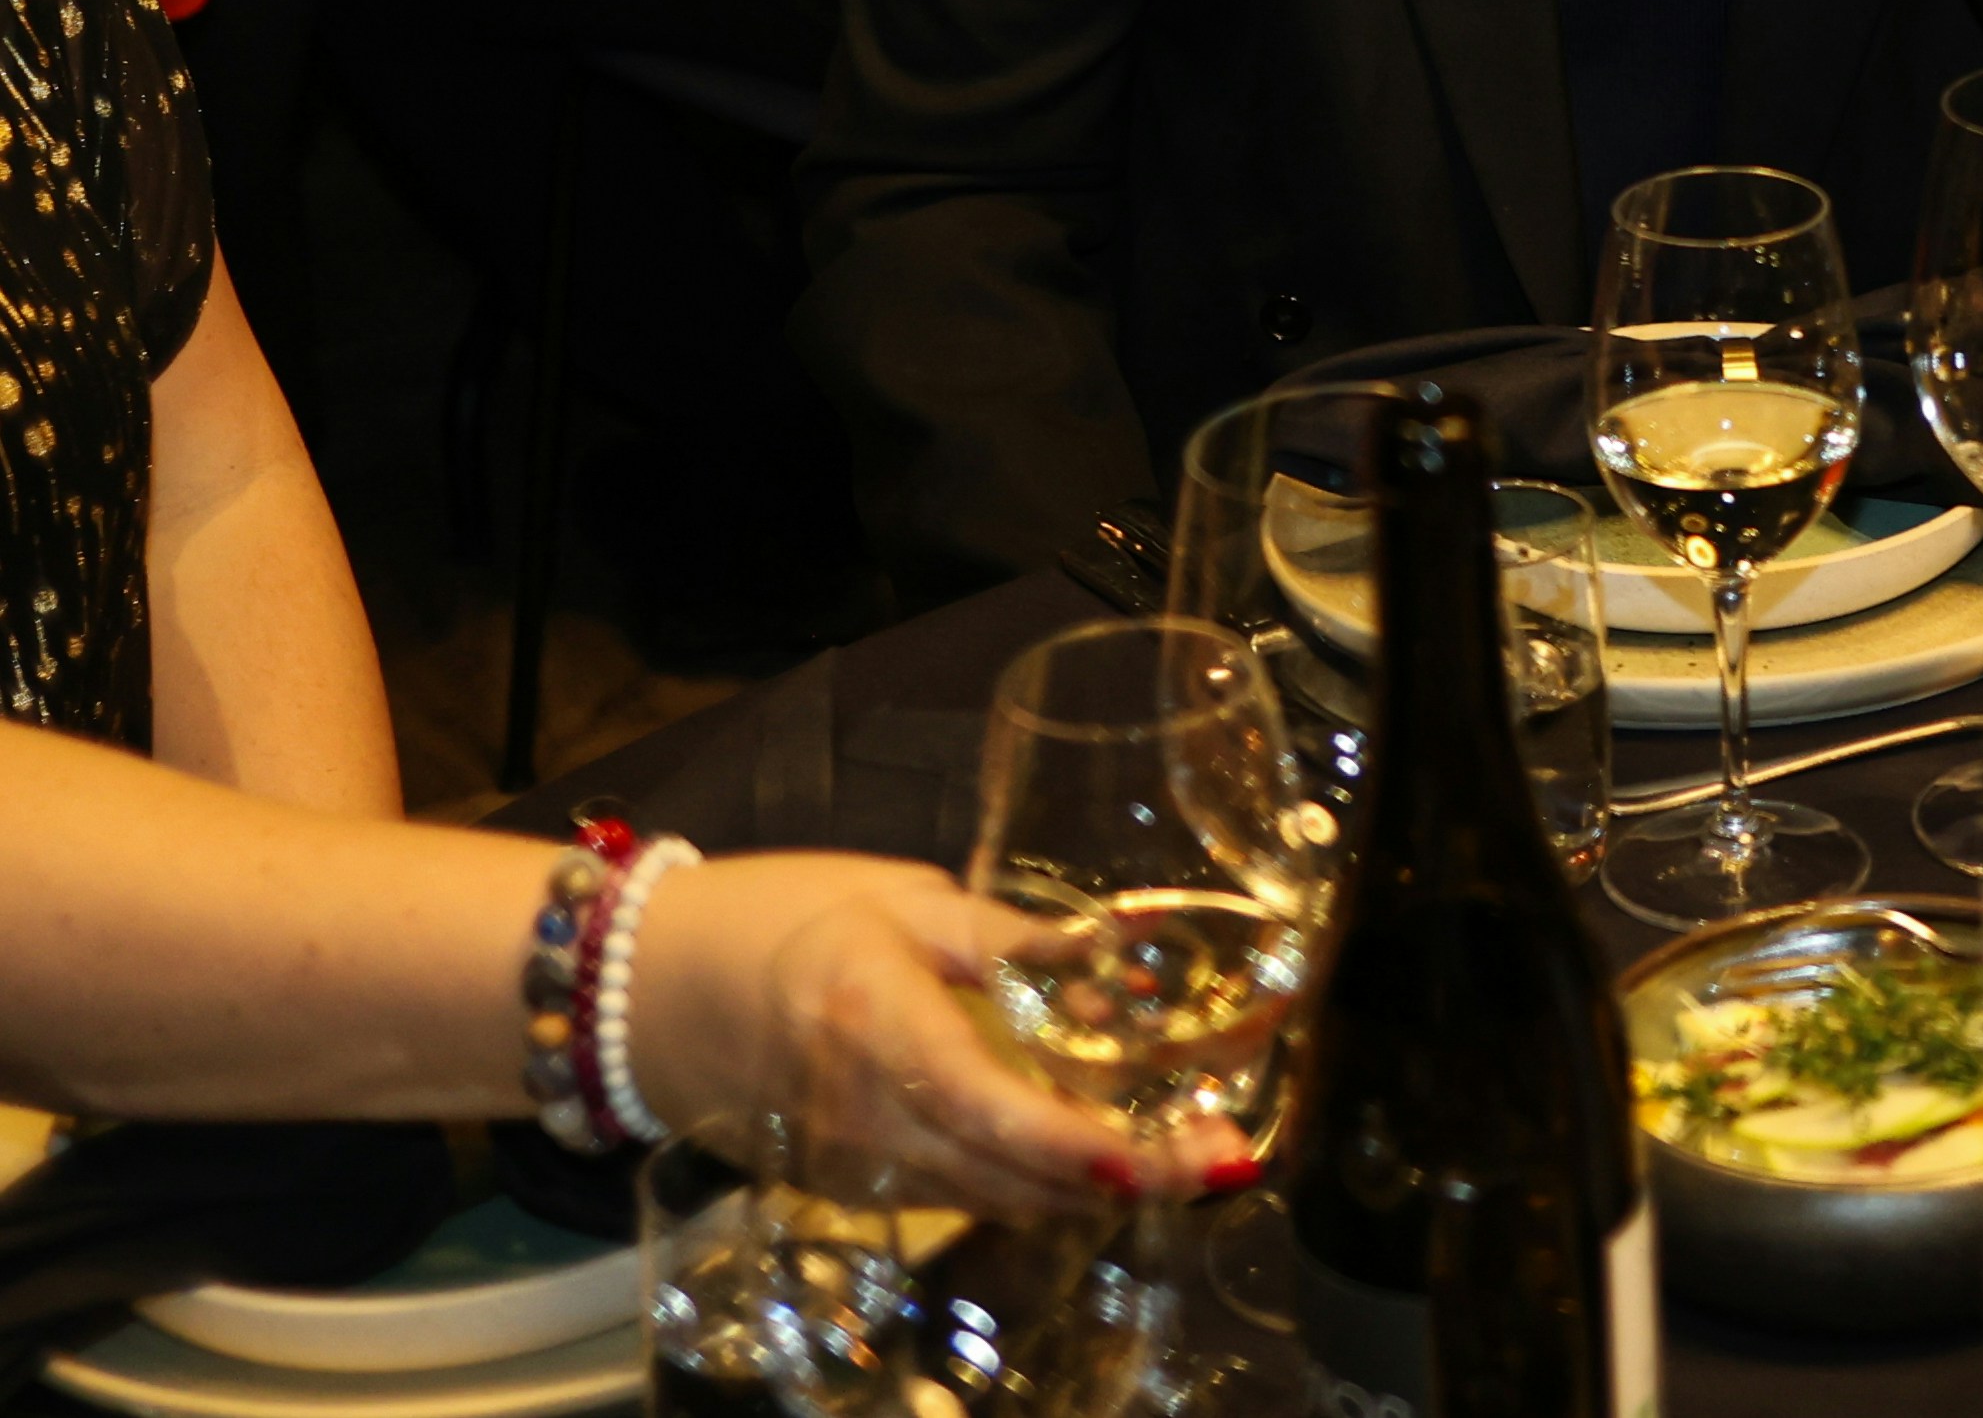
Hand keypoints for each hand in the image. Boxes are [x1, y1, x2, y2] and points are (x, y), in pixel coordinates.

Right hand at [632, 860, 1246, 1223]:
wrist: (640, 990)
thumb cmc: (775, 919)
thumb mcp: (900, 900)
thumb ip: (1007, 939)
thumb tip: (1109, 956)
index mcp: (884, 1035)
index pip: (997, 1118)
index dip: (1086, 1148)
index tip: (1166, 1154)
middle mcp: (870, 1124)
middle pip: (1014, 1179)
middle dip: (1127, 1177)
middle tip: (1225, 1151)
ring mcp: (855, 1168)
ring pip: (993, 1199)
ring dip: (1089, 1188)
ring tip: (1186, 1152)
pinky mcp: (846, 1184)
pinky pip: (956, 1195)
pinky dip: (1031, 1182)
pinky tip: (1091, 1151)